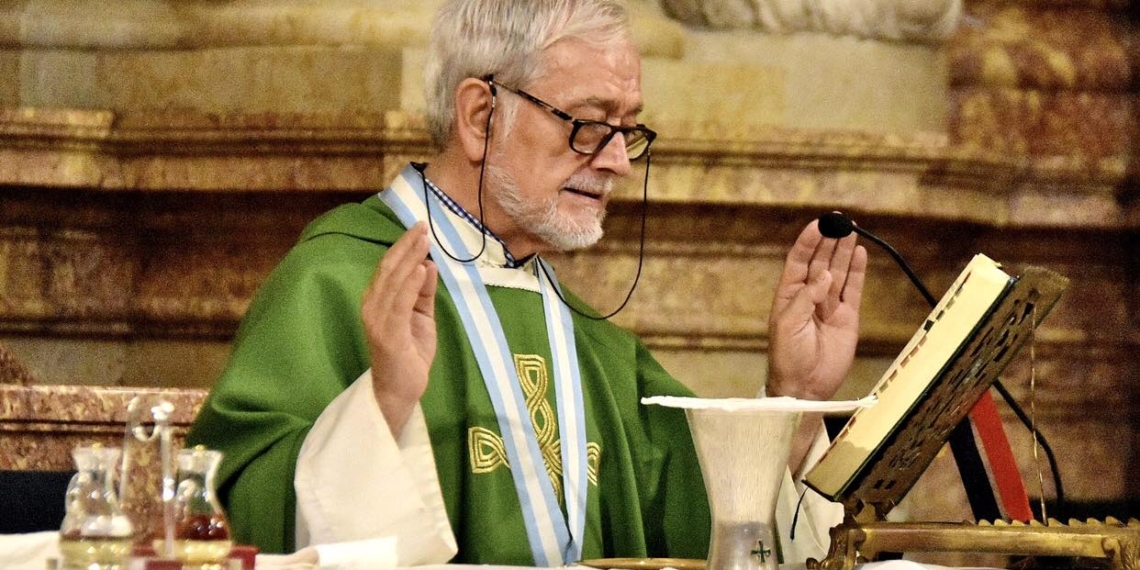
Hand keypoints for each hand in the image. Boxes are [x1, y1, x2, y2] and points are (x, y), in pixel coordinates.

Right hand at [361, 222, 438, 436]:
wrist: (399, 390)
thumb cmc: (409, 354)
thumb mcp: (420, 317)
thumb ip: (422, 293)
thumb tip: (428, 264)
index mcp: (377, 301)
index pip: (389, 267)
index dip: (403, 247)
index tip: (420, 229)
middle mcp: (372, 306)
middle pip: (389, 269)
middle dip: (407, 246)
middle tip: (423, 226)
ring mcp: (378, 320)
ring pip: (394, 282)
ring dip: (410, 259)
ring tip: (424, 240)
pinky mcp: (388, 334)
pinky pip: (400, 304)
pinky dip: (410, 285)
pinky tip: (421, 268)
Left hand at [767, 219, 866, 400]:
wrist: (804, 386)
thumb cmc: (787, 356)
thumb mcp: (788, 324)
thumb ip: (807, 297)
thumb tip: (826, 275)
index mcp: (789, 295)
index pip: (798, 261)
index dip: (807, 242)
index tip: (817, 223)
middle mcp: (810, 296)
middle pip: (821, 261)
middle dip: (829, 241)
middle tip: (839, 221)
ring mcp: (829, 305)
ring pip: (839, 272)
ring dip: (844, 251)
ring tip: (852, 230)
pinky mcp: (847, 317)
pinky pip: (854, 290)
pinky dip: (857, 272)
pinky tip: (860, 253)